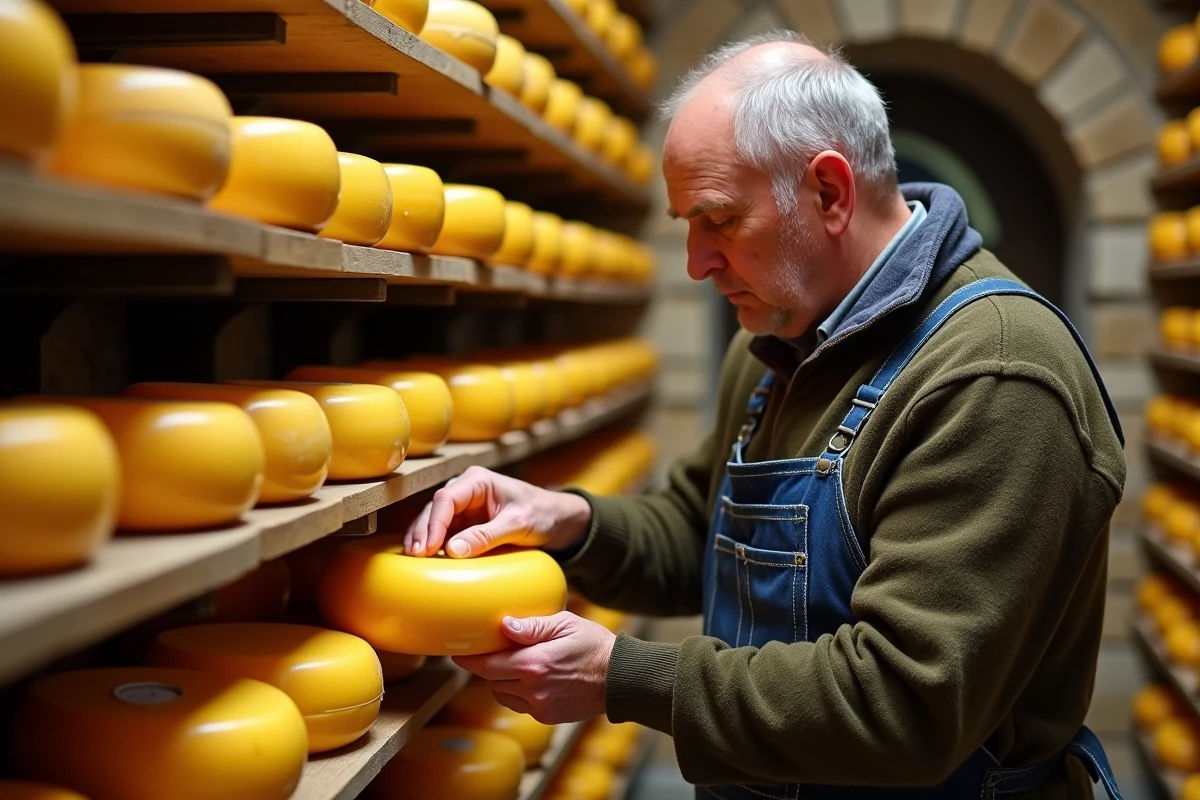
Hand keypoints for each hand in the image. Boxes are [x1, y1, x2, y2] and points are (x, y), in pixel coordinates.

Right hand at [405, 466, 591, 557]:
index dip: (434, 523)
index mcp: (478, 481)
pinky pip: (446, 532)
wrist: (558, 519)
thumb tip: (453, 550)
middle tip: (416, 555)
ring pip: (435, 520)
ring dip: (424, 538)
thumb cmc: (542, 513)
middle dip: (423, 531)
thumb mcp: (517, 524)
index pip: (446, 499)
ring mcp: (465, 507)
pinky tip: (427, 558)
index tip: (429, 547)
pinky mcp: (467, 523)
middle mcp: (467, 490)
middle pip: (435, 509)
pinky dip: (435, 544)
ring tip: (415, 558)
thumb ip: (486, 535)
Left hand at [454, 612, 614, 723]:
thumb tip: (503, 626)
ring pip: (502, 694)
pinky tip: (528, 678)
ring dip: (499, 680)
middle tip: (482, 652)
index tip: (457, 651)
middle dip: (484, 666)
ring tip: (510, 663)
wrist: (621, 678)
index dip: (468, 658)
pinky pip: (519, 704)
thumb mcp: (565, 623)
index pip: (486, 664)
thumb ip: (532, 626)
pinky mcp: (546, 716)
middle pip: (490, 679)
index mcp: (533, 664)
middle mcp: (532, 689)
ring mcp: (539, 706)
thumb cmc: (594, 644)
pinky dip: (516, 692)